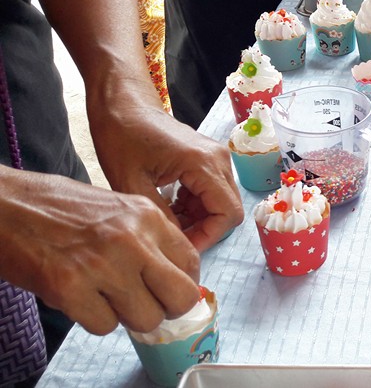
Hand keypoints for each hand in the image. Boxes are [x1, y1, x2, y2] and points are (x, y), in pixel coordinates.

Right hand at [0, 168, 200, 334]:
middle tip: (145, 305)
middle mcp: (132, 239)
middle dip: (165, 309)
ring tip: (104, 297)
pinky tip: (79, 297)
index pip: (191, 263)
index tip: (166, 292)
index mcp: (147, 216)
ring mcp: (103, 265)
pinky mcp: (70, 288)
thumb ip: (147, 239)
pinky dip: (94, 319)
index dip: (181, 285)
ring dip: (126, 317)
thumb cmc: (58, 208)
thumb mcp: (117, 209)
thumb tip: (171, 278)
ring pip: (145, 318)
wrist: (5, 205)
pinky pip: (105, 326)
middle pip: (179, 297)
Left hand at [89, 105, 242, 251]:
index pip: (227, 214)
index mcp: (202, 163)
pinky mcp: (209, 158)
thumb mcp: (132, 184)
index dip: (208, 237)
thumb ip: (160, 217)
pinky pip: (214, 191)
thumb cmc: (121, 136)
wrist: (123, 104)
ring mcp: (216, 157)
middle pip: (229, 209)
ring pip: (222, 202)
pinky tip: (171, 206)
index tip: (180, 248)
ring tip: (168, 222)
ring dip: (200, 218)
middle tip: (173, 239)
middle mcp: (218, 159)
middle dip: (204, 230)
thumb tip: (176, 246)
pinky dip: (197, 205)